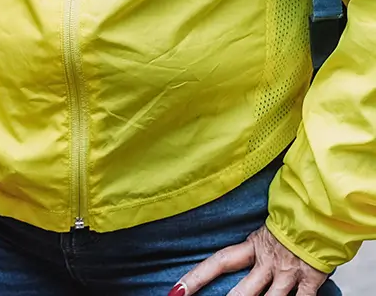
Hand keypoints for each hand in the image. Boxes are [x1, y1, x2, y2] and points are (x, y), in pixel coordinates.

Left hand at [170, 223, 328, 295]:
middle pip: (243, 290)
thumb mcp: (267, 227)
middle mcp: (267, 261)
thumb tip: (241, 246)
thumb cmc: (294, 217)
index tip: (177, 290)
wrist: (322, 210)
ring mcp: (288, 272)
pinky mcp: (310, 279)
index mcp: (252, 245)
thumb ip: (254, 241)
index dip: (197, 277)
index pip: (218, 262)